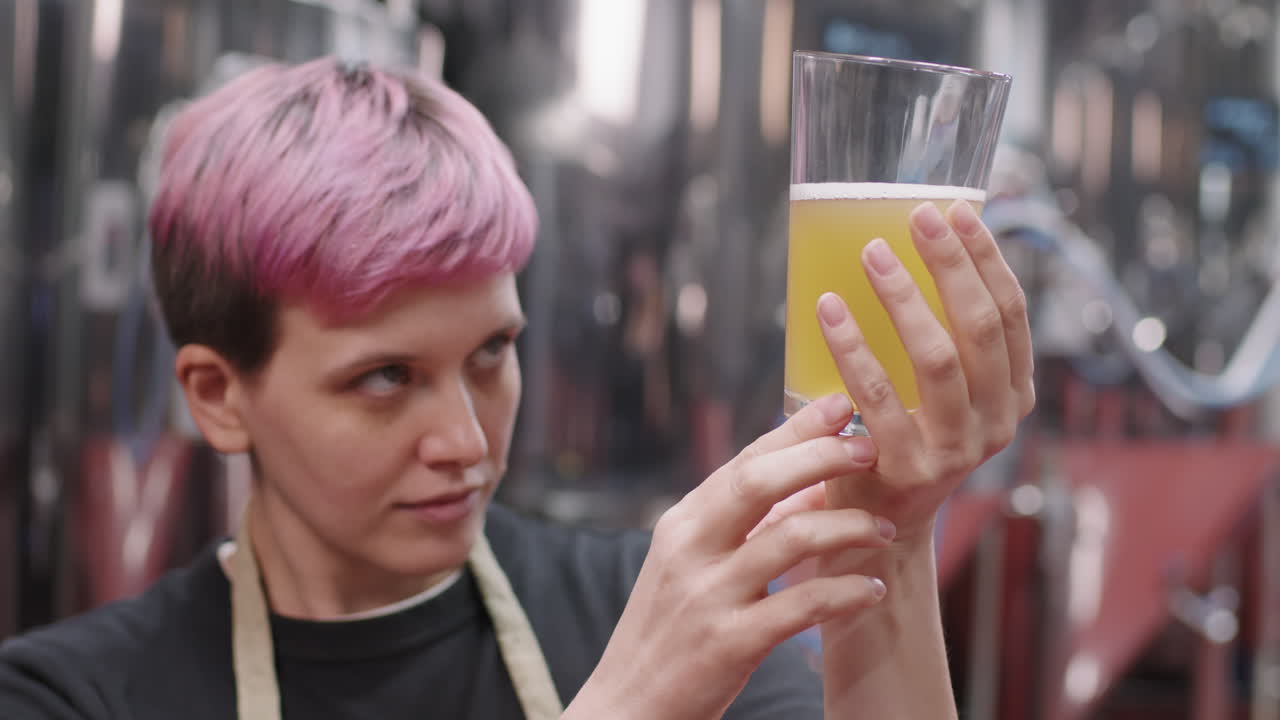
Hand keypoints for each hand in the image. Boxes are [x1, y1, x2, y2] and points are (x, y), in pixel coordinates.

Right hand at [568, 396, 891, 719]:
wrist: (628, 705)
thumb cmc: (669, 631)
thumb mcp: (692, 565)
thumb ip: (744, 525)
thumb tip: (809, 486)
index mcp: (683, 523)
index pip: (744, 460)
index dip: (795, 430)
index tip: (838, 405)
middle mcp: (691, 549)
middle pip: (760, 482)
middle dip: (821, 458)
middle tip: (870, 449)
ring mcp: (708, 595)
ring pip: (789, 538)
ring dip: (847, 527)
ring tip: (883, 530)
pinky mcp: (729, 643)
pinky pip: (801, 606)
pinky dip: (845, 593)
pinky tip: (872, 591)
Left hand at [817, 199, 1034, 544]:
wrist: (875, 528)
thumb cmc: (898, 439)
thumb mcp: (937, 395)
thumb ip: (940, 341)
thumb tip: (913, 250)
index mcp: (1013, 396)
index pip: (1011, 315)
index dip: (987, 259)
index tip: (958, 211)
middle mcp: (997, 423)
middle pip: (981, 327)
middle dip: (951, 264)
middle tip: (916, 216)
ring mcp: (957, 449)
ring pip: (938, 358)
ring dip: (904, 297)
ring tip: (871, 253)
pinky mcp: (909, 469)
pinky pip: (876, 396)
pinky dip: (852, 346)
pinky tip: (830, 308)